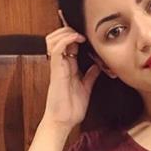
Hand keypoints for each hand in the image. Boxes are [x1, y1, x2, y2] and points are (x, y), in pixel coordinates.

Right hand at [42, 9, 101, 130]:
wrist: (63, 121)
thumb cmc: (72, 108)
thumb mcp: (86, 88)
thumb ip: (90, 75)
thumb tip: (98, 66)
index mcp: (67, 67)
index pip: (67, 44)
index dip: (73, 34)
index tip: (84, 29)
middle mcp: (60, 64)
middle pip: (57, 38)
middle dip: (68, 29)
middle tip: (82, 30)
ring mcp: (57, 67)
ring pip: (53, 40)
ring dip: (65, 33)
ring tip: (79, 35)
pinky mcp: (56, 71)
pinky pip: (56, 50)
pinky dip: (65, 41)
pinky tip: (76, 40)